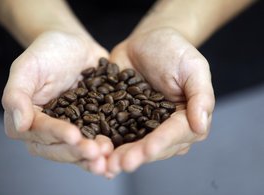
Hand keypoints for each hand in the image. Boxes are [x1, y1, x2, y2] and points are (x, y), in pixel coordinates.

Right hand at [2, 31, 112, 174]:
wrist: (74, 45)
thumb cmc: (47, 52)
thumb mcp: (27, 66)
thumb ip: (16, 94)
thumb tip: (19, 125)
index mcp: (28, 118)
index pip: (40, 132)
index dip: (57, 135)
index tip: (74, 136)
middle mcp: (47, 130)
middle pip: (59, 148)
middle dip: (77, 152)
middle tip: (96, 153)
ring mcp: (70, 129)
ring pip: (78, 149)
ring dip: (92, 157)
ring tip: (107, 155)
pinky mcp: (89, 126)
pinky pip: (95, 140)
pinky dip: (104, 150)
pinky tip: (114, 153)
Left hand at [107, 28, 214, 176]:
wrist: (147, 42)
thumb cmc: (174, 50)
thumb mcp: (193, 67)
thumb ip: (201, 96)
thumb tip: (201, 125)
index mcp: (186, 118)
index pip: (175, 134)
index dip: (161, 143)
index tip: (147, 150)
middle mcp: (165, 127)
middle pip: (152, 146)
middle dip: (137, 155)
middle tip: (120, 164)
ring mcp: (142, 124)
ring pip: (132, 144)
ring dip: (118, 155)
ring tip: (104, 163)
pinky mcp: (123, 118)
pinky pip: (114, 132)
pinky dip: (105, 142)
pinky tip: (93, 151)